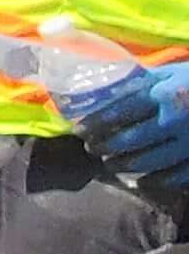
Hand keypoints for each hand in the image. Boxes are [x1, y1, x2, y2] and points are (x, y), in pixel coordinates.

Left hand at [68, 59, 188, 190]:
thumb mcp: (174, 72)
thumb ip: (145, 81)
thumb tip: (106, 87)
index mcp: (167, 93)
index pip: (120, 110)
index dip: (96, 123)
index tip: (79, 130)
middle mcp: (176, 120)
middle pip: (129, 140)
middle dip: (105, 146)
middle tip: (91, 148)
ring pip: (147, 162)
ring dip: (123, 165)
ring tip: (111, 163)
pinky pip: (172, 178)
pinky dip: (153, 181)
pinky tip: (141, 180)